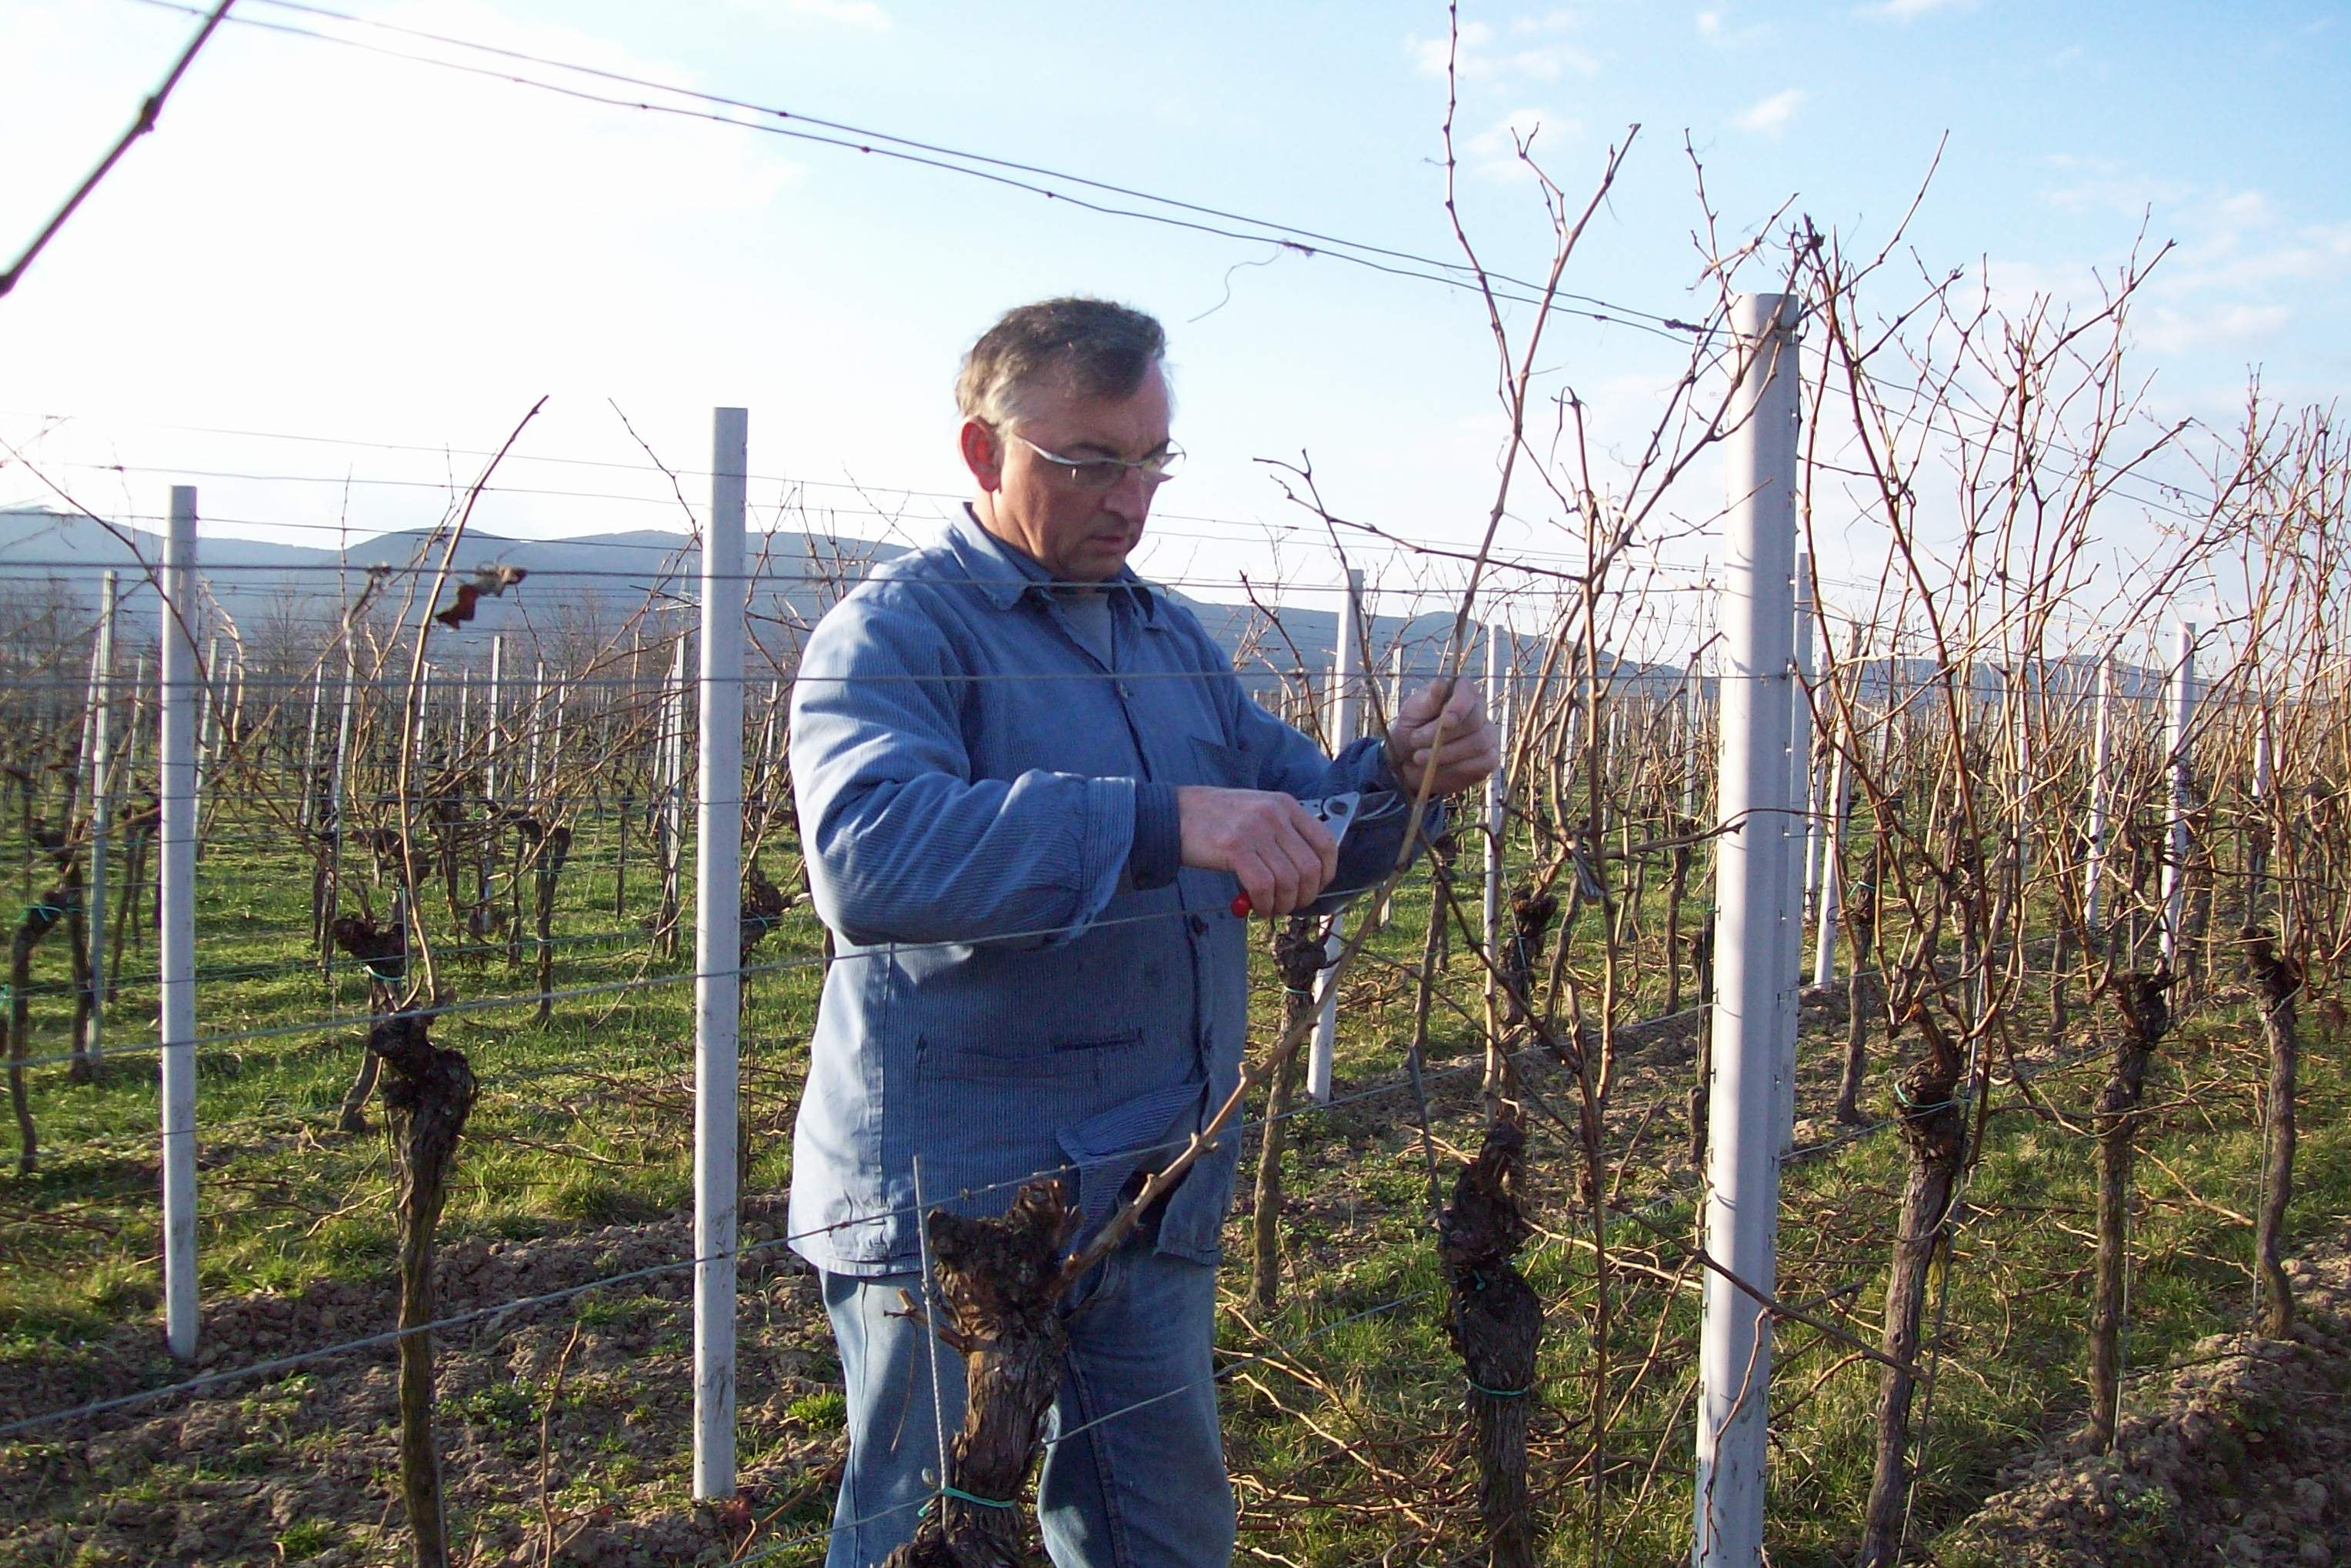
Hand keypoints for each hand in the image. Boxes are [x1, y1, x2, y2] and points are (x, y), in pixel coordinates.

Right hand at [1176, 786, 1339, 918]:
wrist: (1175, 814)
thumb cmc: (1215, 818)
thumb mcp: (1257, 812)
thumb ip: (1282, 834)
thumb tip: (1305, 874)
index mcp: (1285, 805)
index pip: (1326, 842)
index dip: (1327, 873)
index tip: (1316, 887)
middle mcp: (1274, 815)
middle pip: (1310, 867)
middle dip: (1305, 895)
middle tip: (1291, 905)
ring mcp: (1255, 830)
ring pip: (1289, 880)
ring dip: (1284, 904)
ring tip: (1271, 908)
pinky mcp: (1235, 847)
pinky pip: (1264, 886)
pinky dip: (1265, 903)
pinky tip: (1257, 906)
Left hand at [1386, 678, 1498, 796]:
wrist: (1409, 758)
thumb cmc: (1412, 727)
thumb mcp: (1412, 712)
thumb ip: (1428, 699)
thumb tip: (1440, 683)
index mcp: (1461, 690)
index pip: (1468, 692)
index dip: (1460, 707)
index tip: (1446, 722)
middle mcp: (1479, 709)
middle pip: (1474, 720)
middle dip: (1444, 735)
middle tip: (1415, 741)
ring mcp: (1487, 733)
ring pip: (1479, 742)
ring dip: (1447, 753)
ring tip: (1420, 757)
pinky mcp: (1489, 757)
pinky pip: (1485, 762)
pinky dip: (1459, 767)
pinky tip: (1440, 768)